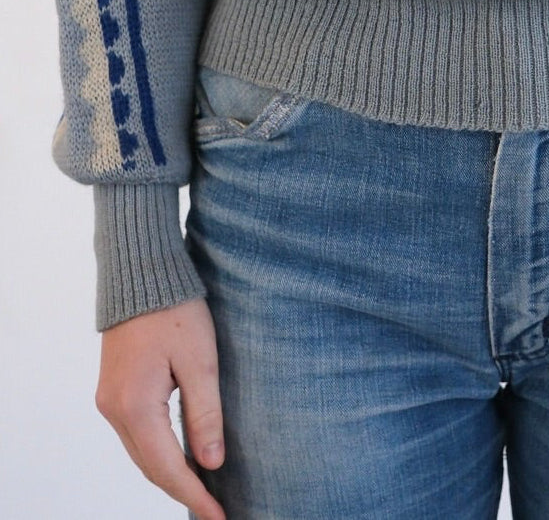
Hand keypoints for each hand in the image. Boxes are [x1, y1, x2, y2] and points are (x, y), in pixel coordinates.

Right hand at [95, 297, 226, 519]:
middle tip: (214, 510)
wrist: (140, 274)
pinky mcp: (114, 390)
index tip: (219, 517)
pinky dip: (158, 452)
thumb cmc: (174, 310)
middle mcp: (114, 410)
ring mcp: (110, 401)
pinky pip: (137, 435)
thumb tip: (211, 464)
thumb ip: (205, 415)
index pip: (167, 468)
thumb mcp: (200, 360)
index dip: (194, 496)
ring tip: (202, 490)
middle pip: (150, 467)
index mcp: (135, 407)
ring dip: (169, 473)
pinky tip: (180, 456)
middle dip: (182, 491)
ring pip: (141, 453)